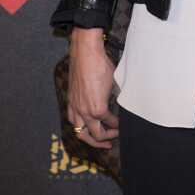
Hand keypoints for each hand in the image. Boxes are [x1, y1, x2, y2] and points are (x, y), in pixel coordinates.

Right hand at [67, 27, 118, 148]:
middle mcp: (85, 112)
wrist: (85, 53)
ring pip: (80, 132)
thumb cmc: (101, 66)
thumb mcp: (116, 83)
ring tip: (98, 141)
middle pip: (96, 135)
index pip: (111, 124)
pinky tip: (87, 125)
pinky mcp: (70, 101)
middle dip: (107, 138)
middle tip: (114, 139)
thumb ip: (119, 97)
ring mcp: (75, 108)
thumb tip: (124, 105)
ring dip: (90, 139)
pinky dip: (80, 127)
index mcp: (98, 109)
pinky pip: (73, 121)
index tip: (123, 125)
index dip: (119, 126)